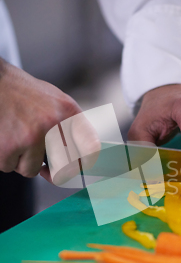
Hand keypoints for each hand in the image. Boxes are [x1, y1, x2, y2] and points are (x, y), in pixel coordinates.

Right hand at [0, 59, 81, 179]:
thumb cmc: (20, 91)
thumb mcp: (54, 99)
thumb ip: (69, 124)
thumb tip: (81, 155)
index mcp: (67, 111)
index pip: (90, 148)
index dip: (86, 164)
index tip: (78, 169)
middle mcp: (53, 124)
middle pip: (63, 168)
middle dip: (52, 171)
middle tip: (44, 166)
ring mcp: (31, 137)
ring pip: (31, 170)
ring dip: (21, 161)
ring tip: (14, 137)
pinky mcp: (9, 147)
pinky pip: (8, 166)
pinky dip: (4, 157)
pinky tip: (2, 138)